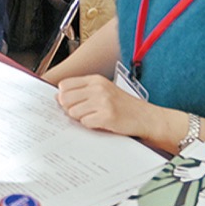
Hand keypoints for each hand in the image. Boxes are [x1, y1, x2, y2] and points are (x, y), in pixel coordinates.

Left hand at [55, 74, 179, 142]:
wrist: (146, 117)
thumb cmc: (124, 105)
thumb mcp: (104, 90)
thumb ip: (82, 91)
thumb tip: (57, 97)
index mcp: (95, 80)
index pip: (64, 85)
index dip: (64, 96)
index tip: (71, 102)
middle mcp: (98, 88)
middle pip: (64, 99)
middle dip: (70, 108)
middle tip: (82, 112)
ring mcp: (103, 102)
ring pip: (73, 112)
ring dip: (81, 118)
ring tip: (95, 117)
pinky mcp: (107, 116)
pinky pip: (85, 123)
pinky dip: (91, 125)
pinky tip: (101, 122)